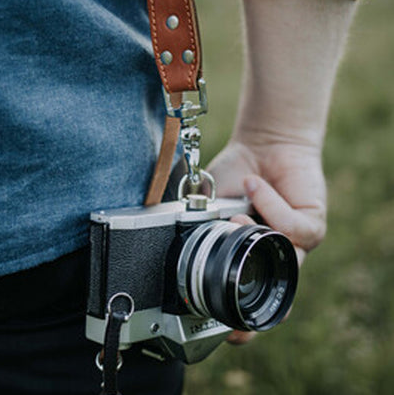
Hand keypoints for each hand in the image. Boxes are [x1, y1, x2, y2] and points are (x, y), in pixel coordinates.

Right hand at [206, 139, 326, 343]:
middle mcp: (274, 254)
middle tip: (235, 298)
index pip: (250, 293)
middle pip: (276, 293)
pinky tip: (254, 185)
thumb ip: (194, 223)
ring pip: (285, 263)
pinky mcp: (313, 224)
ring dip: (253, 239)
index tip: (230, 334)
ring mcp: (296, 242)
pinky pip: (292, 227)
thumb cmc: (233, 174)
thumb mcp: (207, 205)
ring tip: (235, 215)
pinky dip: (269, 205)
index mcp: (249, 254)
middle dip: (258, 301)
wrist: (262, 144)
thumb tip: (166, 234)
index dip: (241, 318)